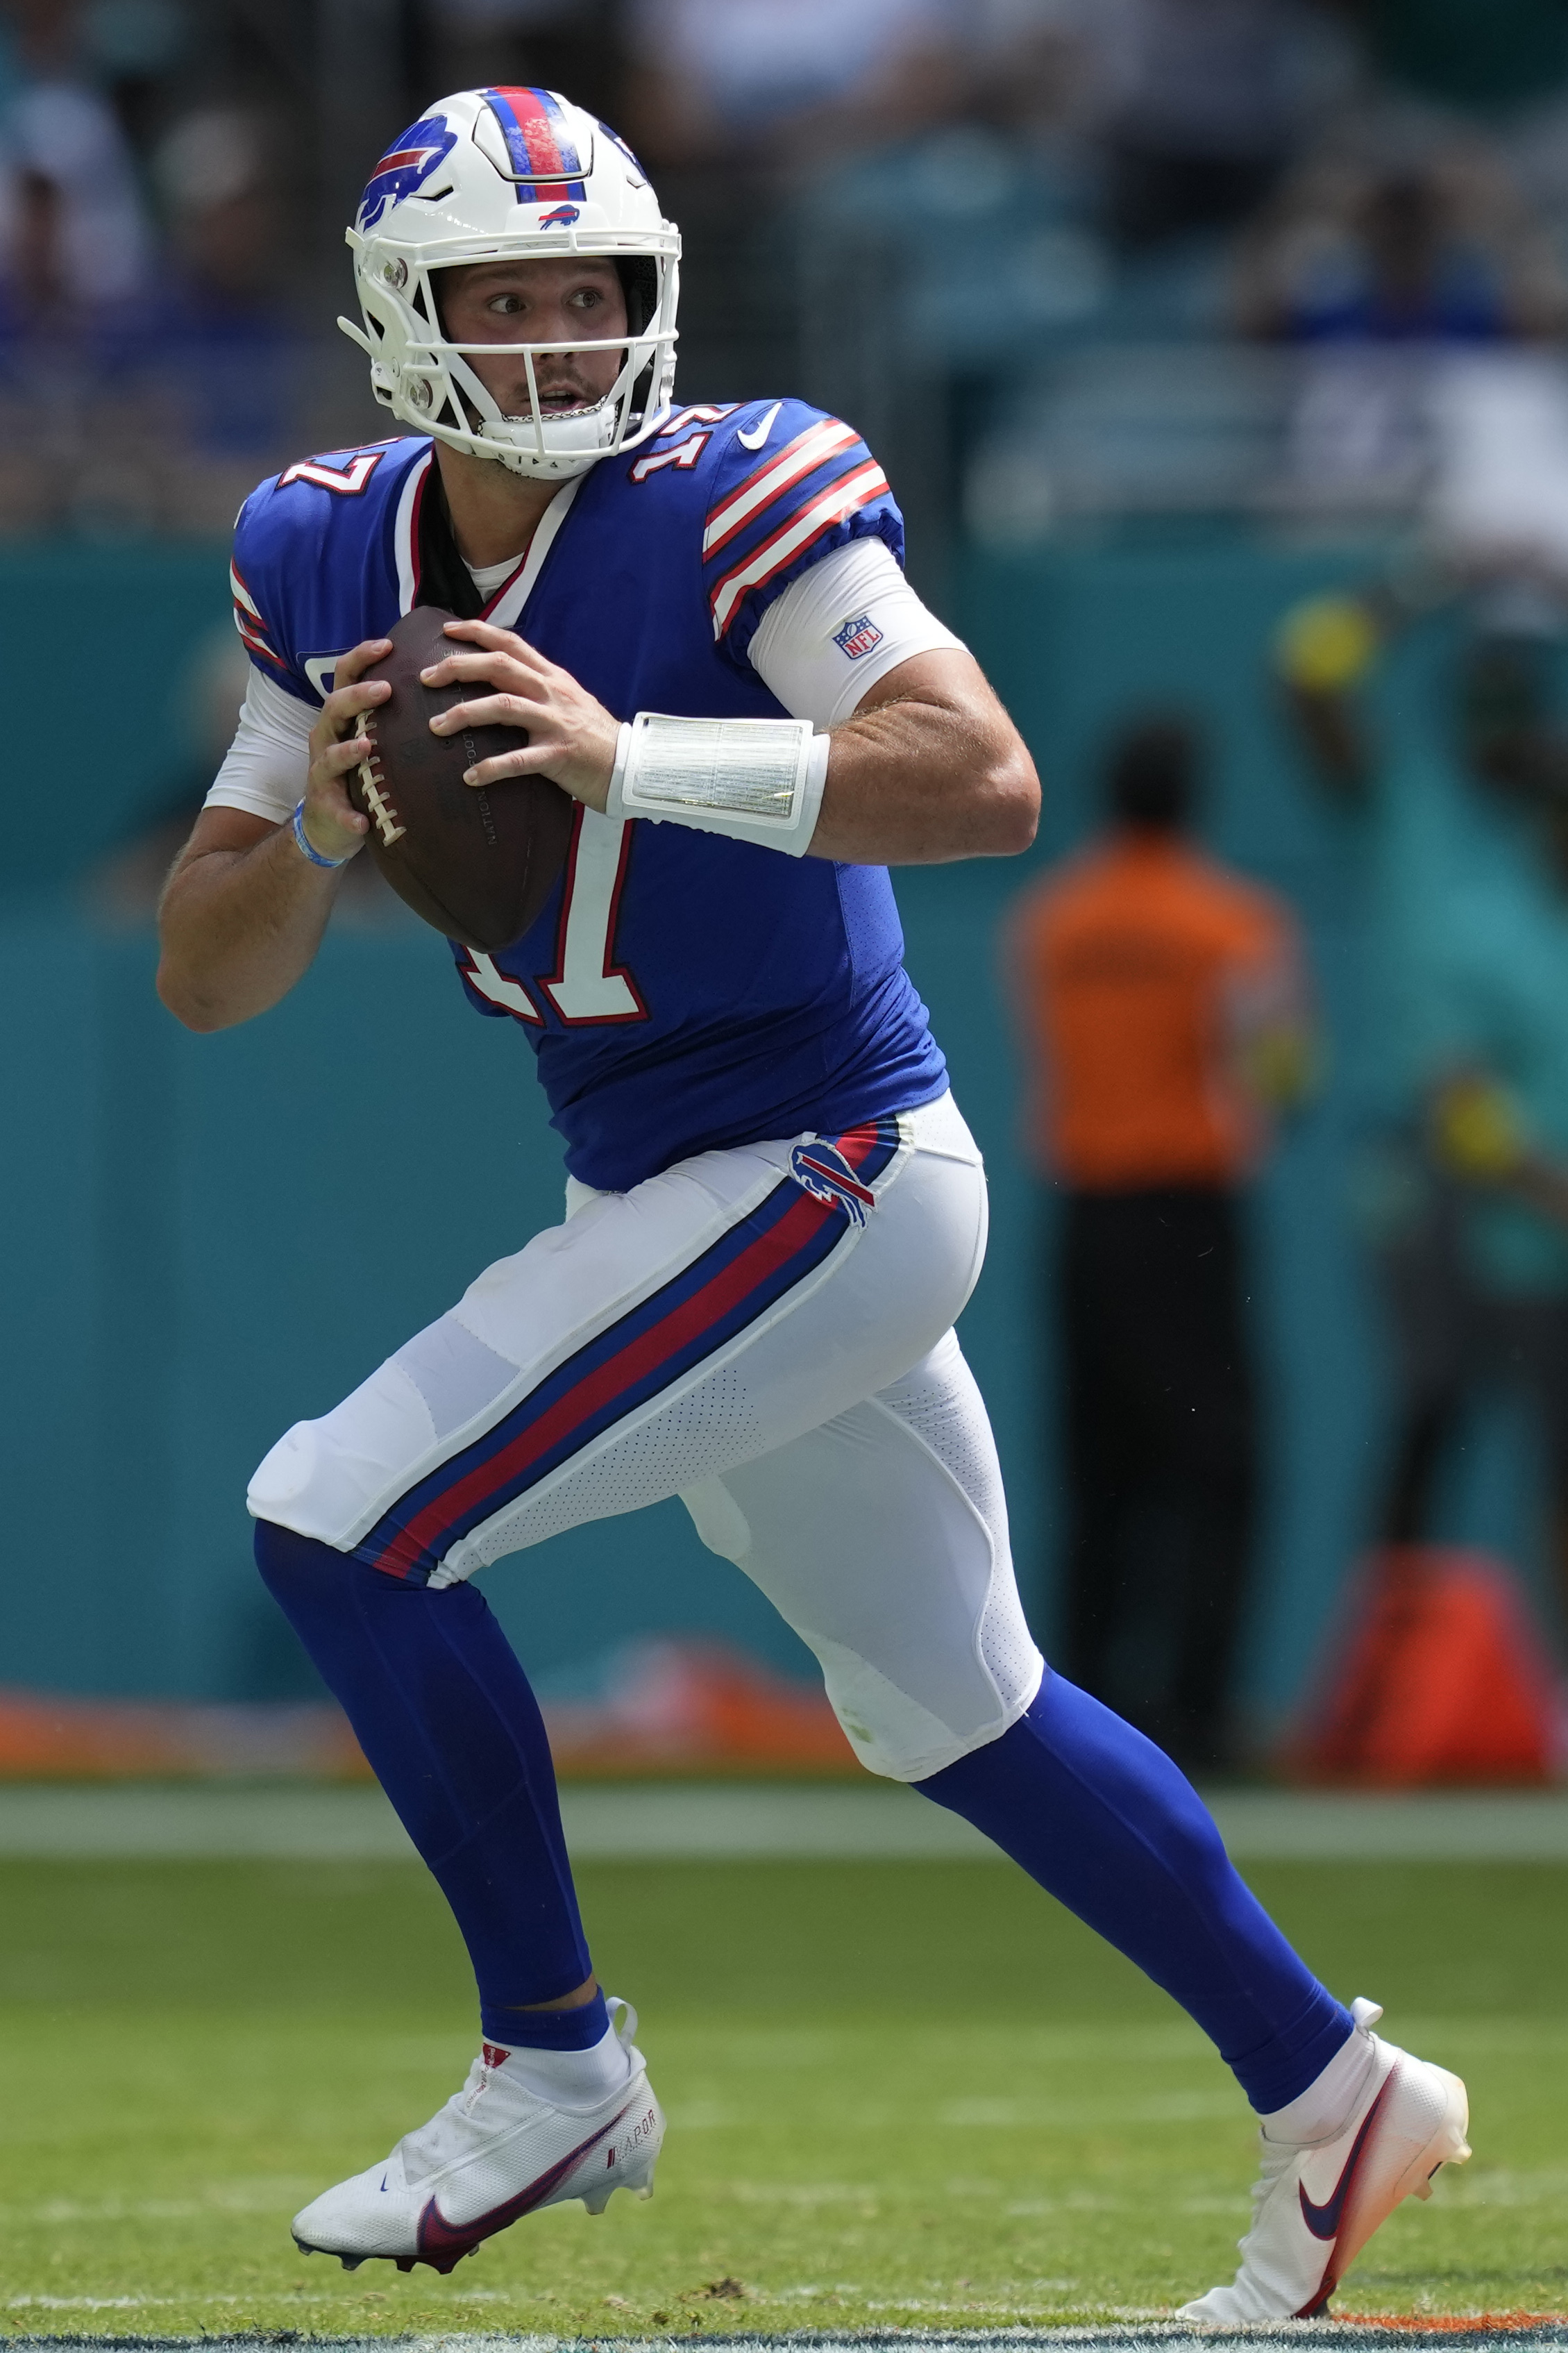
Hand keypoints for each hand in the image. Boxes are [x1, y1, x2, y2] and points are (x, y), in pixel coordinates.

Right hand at [301, 637, 391, 862]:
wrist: (328, 823)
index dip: (362, 658)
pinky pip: (335, 811)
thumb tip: (437, 680)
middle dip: (358, 697)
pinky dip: (347, 816)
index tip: (388, 644)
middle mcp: (327, 737)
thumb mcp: (372, 735)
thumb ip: (393, 712)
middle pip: (334, 707)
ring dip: (346, 751)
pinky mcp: (326, 807)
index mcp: (341, 717)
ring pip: (329, 756)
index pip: (345, 677)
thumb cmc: (359, 771)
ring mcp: (323, 773)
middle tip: (386, 690)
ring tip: (366, 746)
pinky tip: (361, 822)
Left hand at [421, 619, 619, 812]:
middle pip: (498, 666)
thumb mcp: (566, 699)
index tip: (447, 631)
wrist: (629, 765)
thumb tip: (498, 680)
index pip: (510, 642)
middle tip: (425, 677)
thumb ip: (536, 687)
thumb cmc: (592, 736)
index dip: (476, 631)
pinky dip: (491, 768)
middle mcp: (551, 692)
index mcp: (550, 677)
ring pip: (502, 706)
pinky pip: (518, 760)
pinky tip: (470, 777)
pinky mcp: (558, 756)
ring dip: (464, 713)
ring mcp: (555, 722)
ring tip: (435, 727)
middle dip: (457, 667)